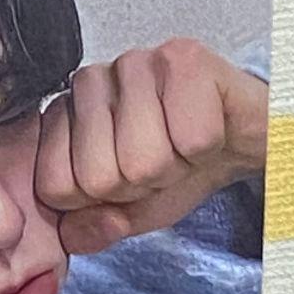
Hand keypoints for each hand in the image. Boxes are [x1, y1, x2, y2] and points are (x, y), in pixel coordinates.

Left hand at [34, 37, 267, 254]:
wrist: (238, 134)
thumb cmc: (178, 163)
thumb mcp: (127, 209)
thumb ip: (92, 227)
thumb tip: (72, 236)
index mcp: (63, 117)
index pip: (55, 187)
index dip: (100, 202)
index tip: (127, 180)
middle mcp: (88, 82)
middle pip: (98, 178)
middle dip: (140, 186)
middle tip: (162, 160)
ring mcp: (132, 63)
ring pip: (142, 161)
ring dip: (175, 168)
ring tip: (183, 144)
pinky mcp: (182, 57)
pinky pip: (190, 139)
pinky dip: (206, 149)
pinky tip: (208, 124)